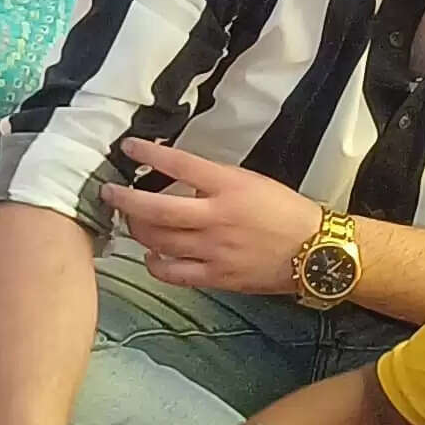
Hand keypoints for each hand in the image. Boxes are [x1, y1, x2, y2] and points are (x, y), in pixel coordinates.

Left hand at [103, 137, 326, 294]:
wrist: (316, 251)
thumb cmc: (284, 211)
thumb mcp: (249, 182)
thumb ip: (212, 179)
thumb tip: (173, 174)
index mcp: (229, 187)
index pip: (179, 164)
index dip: (149, 153)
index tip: (128, 146)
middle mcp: (217, 218)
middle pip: (156, 209)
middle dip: (125, 199)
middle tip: (108, 192)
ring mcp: (214, 250)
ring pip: (158, 241)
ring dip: (137, 229)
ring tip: (130, 220)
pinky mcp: (216, 277)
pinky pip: (173, 273)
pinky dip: (154, 264)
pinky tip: (150, 255)